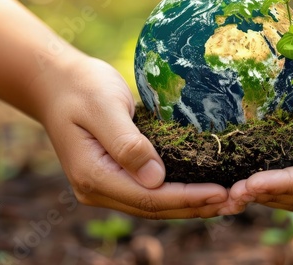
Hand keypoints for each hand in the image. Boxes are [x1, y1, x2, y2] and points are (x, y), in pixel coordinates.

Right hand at [30, 53, 228, 218]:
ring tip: (225, 200)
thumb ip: (128, 144)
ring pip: (153, 205)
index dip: (188, 198)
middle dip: (195, 207)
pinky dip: (176, 193)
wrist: (57, 84)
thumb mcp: (104, 108)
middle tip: (234, 201)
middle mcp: (98, 188)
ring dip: (189, 205)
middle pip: (154, 208)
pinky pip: (149, 192)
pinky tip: (199, 188)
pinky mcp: (114, 175)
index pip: (149, 198)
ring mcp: (104, 185)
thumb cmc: (81, 88)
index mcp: (94, 175)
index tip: (221, 192)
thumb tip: (157, 179)